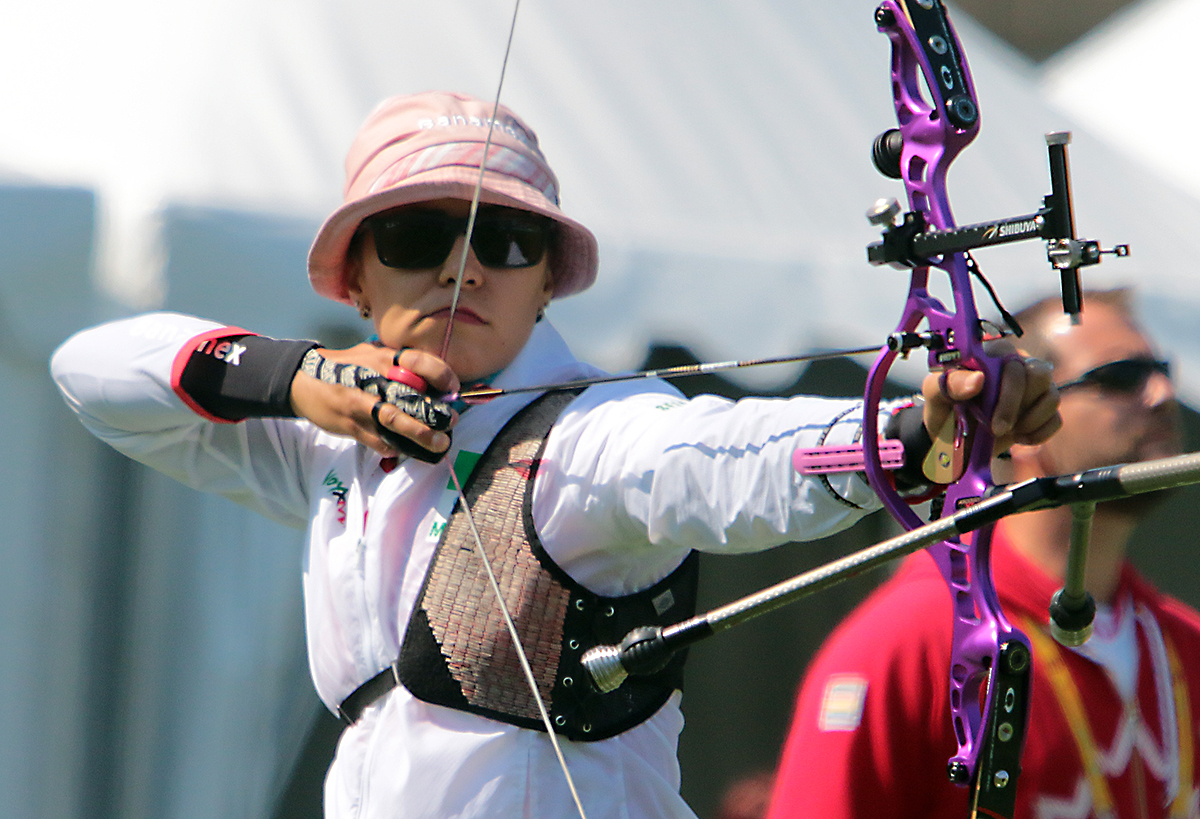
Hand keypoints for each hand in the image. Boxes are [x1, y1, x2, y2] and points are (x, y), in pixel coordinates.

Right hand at [290, 344, 459, 456]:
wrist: (301, 382)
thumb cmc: (343, 368)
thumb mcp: (369, 355)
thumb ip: (396, 366)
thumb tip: (431, 381)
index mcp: (380, 358)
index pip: (418, 361)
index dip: (441, 374)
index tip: (453, 388)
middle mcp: (372, 380)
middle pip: (410, 398)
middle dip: (436, 414)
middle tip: (453, 421)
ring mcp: (360, 404)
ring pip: (395, 423)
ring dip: (421, 436)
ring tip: (440, 444)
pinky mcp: (350, 426)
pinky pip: (379, 441)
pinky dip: (395, 447)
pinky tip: (405, 450)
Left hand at [921, 340, 1060, 454]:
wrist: (951, 437)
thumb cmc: (944, 407)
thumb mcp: (937, 395)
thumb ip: (951, 383)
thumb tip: (978, 378)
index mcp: (993, 355)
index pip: (1014, 362)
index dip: (1007, 392)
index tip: (987, 416)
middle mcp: (1018, 366)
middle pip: (1040, 375)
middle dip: (1015, 408)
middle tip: (996, 429)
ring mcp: (1034, 388)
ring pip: (1052, 396)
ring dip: (1029, 420)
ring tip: (1004, 432)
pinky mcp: (1042, 411)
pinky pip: (1056, 419)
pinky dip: (1039, 433)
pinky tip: (1018, 438)